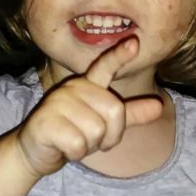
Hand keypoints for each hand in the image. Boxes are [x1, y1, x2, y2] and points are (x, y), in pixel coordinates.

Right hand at [16, 38, 162, 176]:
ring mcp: (57, 103)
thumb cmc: (72, 135)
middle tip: (91, 140)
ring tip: (75, 142)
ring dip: (89, 146)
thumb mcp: (104, 125)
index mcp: (87, 86)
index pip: (104, 68)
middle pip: (113, 111)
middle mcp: (73, 89)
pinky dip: (75, 153)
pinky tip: (63, 148)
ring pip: (96, 130)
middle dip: (109, 136)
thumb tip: (159, 106)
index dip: (119, 56)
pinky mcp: (45, 122)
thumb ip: (129, 115)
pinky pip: (78, 143)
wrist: (35, 153)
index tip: (134, 43)